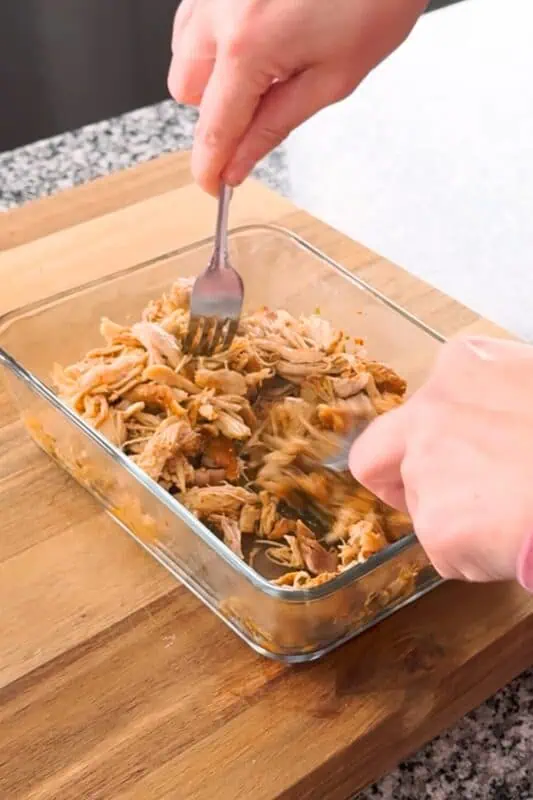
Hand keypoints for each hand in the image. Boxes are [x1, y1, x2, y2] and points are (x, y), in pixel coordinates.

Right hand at [168, 0, 426, 193]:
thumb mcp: (333, 77)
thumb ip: (275, 124)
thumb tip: (240, 163)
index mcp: (248, 44)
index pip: (214, 127)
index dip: (211, 165)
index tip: (213, 185)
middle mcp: (218, 9)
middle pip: (185, 91)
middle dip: (216, 109)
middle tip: (263, 104)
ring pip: (184, 52)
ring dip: (214, 71)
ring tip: (271, 57)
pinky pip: (195, 17)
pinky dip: (218, 37)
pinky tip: (260, 31)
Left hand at [349, 336, 532, 588]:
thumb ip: (497, 396)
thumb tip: (489, 424)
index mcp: (460, 367)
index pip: (417, 407)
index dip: (432, 437)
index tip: (456, 456)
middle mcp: (429, 412)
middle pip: (378, 456)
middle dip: (394, 481)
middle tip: (436, 500)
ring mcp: (428, 470)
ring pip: (421, 507)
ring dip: (457, 519)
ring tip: (514, 519)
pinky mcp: (438, 528)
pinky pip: (445, 552)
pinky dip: (474, 558)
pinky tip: (514, 544)